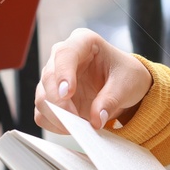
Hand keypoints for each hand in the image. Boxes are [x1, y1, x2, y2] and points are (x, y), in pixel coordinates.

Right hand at [34, 27, 152, 132]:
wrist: (124, 87)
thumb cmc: (125, 75)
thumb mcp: (127, 84)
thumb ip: (111, 100)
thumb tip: (95, 119)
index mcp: (83, 42)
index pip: (65, 54)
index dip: (63, 74)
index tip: (67, 93)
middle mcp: (62, 57)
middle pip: (48, 78)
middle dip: (59, 103)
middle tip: (76, 121)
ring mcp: (54, 77)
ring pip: (42, 97)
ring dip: (57, 116)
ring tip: (79, 126)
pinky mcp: (52, 97)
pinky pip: (43, 113)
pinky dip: (54, 124)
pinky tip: (72, 127)